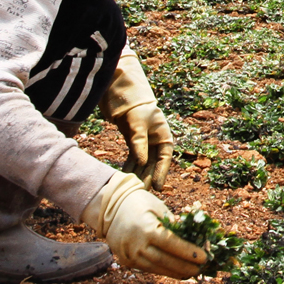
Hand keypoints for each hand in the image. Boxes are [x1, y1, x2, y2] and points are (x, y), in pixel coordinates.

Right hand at [82, 173, 205, 278]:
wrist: (111, 207)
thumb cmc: (140, 203)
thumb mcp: (159, 208)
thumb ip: (174, 224)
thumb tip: (194, 237)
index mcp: (147, 228)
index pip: (172, 244)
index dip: (189, 252)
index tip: (204, 257)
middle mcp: (137, 244)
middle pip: (165, 260)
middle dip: (185, 266)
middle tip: (201, 268)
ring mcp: (130, 254)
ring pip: (157, 268)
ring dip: (175, 272)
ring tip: (191, 272)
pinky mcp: (126, 261)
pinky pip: (148, 268)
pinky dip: (163, 270)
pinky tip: (175, 271)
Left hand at [99, 49, 173, 189]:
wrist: (119, 90)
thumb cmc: (133, 103)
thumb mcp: (137, 123)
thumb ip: (139, 143)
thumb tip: (140, 163)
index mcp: (163, 133)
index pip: (165, 157)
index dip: (161, 172)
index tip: (157, 187)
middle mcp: (156, 138)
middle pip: (153, 162)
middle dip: (147, 176)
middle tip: (141, 192)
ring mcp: (144, 140)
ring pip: (142, 162)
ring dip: (137, 173)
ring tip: (132, 188)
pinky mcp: (132, 139)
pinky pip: (132, 157)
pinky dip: (129, 166)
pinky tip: (124, 176)